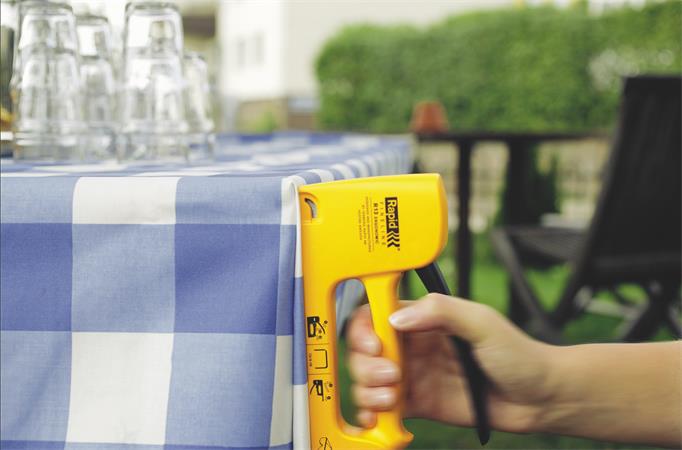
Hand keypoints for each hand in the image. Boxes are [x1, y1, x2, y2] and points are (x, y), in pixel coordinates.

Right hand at [347, 293, 555, 433]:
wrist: (539, 399)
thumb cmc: (519, 354)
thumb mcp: (483, 322)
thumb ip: (443, 312)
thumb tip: (397, 317)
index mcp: (423, 319)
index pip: (375, 314)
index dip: (364, 329)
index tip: (374, 345)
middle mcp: (412, 346)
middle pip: (363, 351)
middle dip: (366, 365)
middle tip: (391, 376)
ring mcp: (413, 376)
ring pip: (367, 381)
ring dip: (367, 392)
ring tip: (392, 399)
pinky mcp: (417, 405)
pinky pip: (383, 410)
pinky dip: (372, 416)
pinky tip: (380, 419)